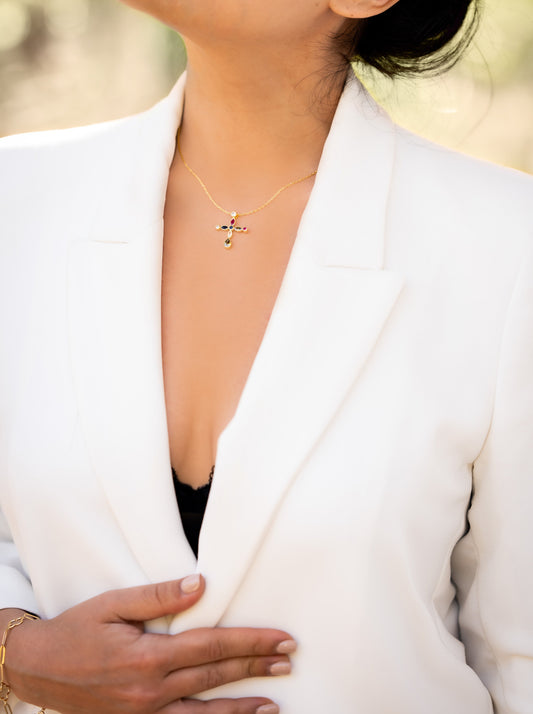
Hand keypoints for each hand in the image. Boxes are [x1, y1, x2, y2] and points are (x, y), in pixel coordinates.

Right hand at [4, 575, 294, 713]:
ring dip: (242, 706)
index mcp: (148, 656)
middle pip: (215, 675)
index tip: (280, 638)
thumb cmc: (75, 630)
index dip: (250, 641)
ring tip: (274, 701)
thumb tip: (201, 584)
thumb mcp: (112, 604)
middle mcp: (151, 690)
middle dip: (256, 667)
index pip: (212, 645)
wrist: (37, 667)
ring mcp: (145, 713)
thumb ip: (158, 595)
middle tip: (288, 659)